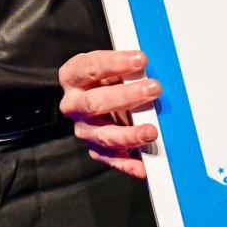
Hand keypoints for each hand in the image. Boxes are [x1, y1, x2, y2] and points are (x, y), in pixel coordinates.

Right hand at [57, 48, 162, 179]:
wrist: (96, 96)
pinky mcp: (95, 148)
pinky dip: (127, 163)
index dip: (115, 63)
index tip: (141, 59)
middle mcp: (73, 104)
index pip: (90, 68)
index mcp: (72, 76)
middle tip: (154, 89)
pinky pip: (111, 158)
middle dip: (127, 96)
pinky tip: (143, 166)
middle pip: (95, 102)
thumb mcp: (112, 66)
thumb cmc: (106, 78)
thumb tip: (149, 67)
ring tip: (151, 131)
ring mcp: (83, 129)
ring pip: (103, 135)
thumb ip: (126, 66)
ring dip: (129, 134)